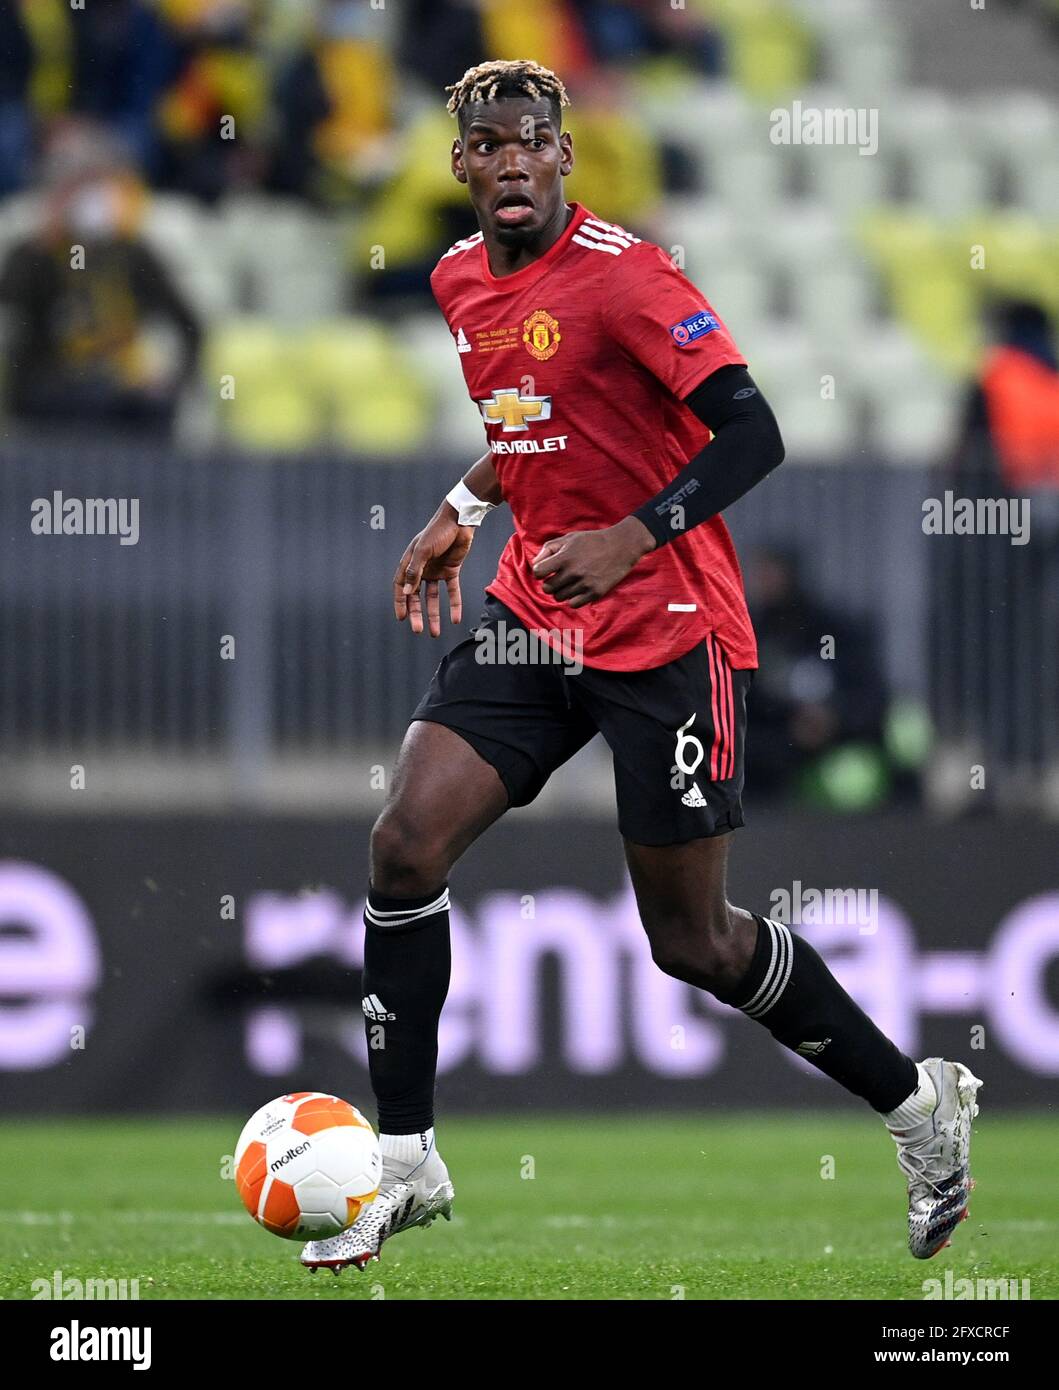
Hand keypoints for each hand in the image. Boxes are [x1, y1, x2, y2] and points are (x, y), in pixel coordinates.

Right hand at [393, 504, 474, 635]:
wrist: (460, 520)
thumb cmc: (438, 531)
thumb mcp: (423, 550)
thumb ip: (415, 571)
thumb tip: (407, 592)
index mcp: (410, 562)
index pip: (401, 586)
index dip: (400, 602)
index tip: (401, 618)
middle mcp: (422, 568)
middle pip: (416, 596)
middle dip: (417, 614)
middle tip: (418, 630)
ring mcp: (436, 570)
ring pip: (433, 597)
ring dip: (433, 614)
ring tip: (434, 632)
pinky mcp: (451, 571)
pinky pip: (452, 591)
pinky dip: (454, 605)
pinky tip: (455, 619)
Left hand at [530, 516, 655, 607]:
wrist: (621, 547)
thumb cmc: (592, 541)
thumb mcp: (569, 538)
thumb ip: (549, 548)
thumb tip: (536, 563)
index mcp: (565, 558)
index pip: (538, 572)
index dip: (540, 571)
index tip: (547, 569)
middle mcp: (573, 572)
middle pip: (547, 588)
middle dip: (550, 582)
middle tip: (560, 576)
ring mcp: (584, 584)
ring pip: (559, 597)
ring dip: (562, 590)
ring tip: (571, 581)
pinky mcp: (595, 593)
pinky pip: (573, 604)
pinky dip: (573, 598)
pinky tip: (579, 589)